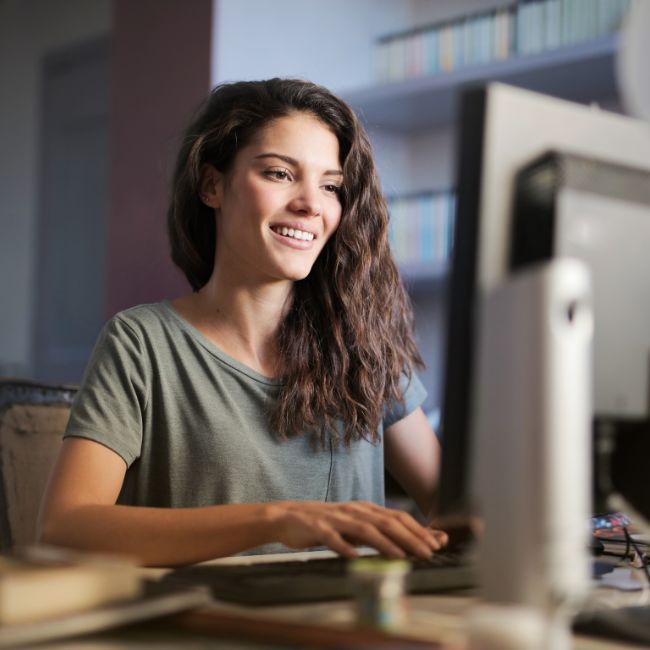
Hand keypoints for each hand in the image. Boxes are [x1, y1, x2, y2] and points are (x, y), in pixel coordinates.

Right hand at [268, 500, 448, 558]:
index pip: (397, 517)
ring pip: (364, 529)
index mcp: (365, 509)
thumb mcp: (356, 525)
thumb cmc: (327, 523)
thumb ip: (380, 532)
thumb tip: (411, 543)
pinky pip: (332, 538)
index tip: (437, 543)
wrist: (289, 516)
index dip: (418, 529)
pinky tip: (354, 556)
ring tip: (400, 556)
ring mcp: (336, 519)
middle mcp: (354, 511)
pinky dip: (344, 547)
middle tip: (428, 553)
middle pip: (386, 522)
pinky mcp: (317, 528)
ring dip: (384, 543)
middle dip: (409, 537)